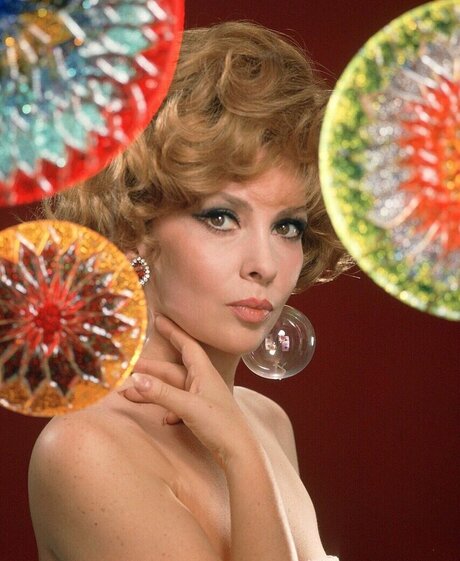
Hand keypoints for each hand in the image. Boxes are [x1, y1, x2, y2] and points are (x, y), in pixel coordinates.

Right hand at [122, 315, 258, 468]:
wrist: (239, 453)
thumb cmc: (220, 425)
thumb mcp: (188, 407)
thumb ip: (161, 393)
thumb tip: (135, 378)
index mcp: (203, 372)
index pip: (186, 344)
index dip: (172, 332)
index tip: (159, 319)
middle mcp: (202, 381)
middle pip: (172, 369)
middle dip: (150, 368)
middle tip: (127, 365)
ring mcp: (201, 397)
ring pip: (171, 388)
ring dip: (152, 390)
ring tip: (128, 393)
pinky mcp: (199, 413)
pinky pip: (177, 405)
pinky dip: (166, 408)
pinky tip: (161, 418)